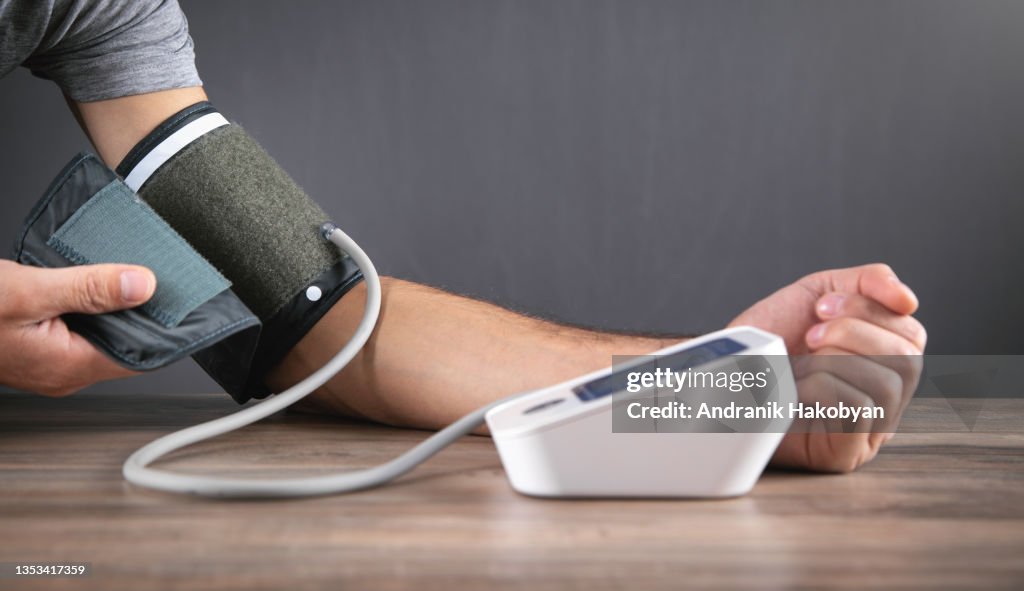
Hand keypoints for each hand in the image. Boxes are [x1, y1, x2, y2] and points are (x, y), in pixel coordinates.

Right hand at [0, 260, 155, 395]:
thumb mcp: (29, 290)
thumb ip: (87, 289)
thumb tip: (142, 286)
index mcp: (68, 366)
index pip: (139, 357)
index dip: (160, 329)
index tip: (174, 301)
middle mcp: (62, 373)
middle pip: (123, 347)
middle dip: (137, 315)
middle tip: (148, 280)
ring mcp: (50, 365)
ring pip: (101, 340)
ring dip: (111, 312)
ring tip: (118, 281)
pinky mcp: (39, 352)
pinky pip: (79, 335)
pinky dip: (89, 312)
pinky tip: (86, 290)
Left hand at [728, 263, 925, 471]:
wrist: (723, 371)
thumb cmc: (770, 339)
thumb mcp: (818, 293)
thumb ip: (867, 282)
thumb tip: (908, 300)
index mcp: (883, 359)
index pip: (911, 333)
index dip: (869, 311)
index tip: (821, 307)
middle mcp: (883, 395)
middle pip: (907, 358)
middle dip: (852, 333)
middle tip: (811, 334)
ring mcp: (868, 428)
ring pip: (888, 384)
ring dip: (835, 360)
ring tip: (801, 363)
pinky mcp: (846, 451)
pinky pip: (860, 411)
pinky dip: (824, 387)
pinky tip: (798, 389)